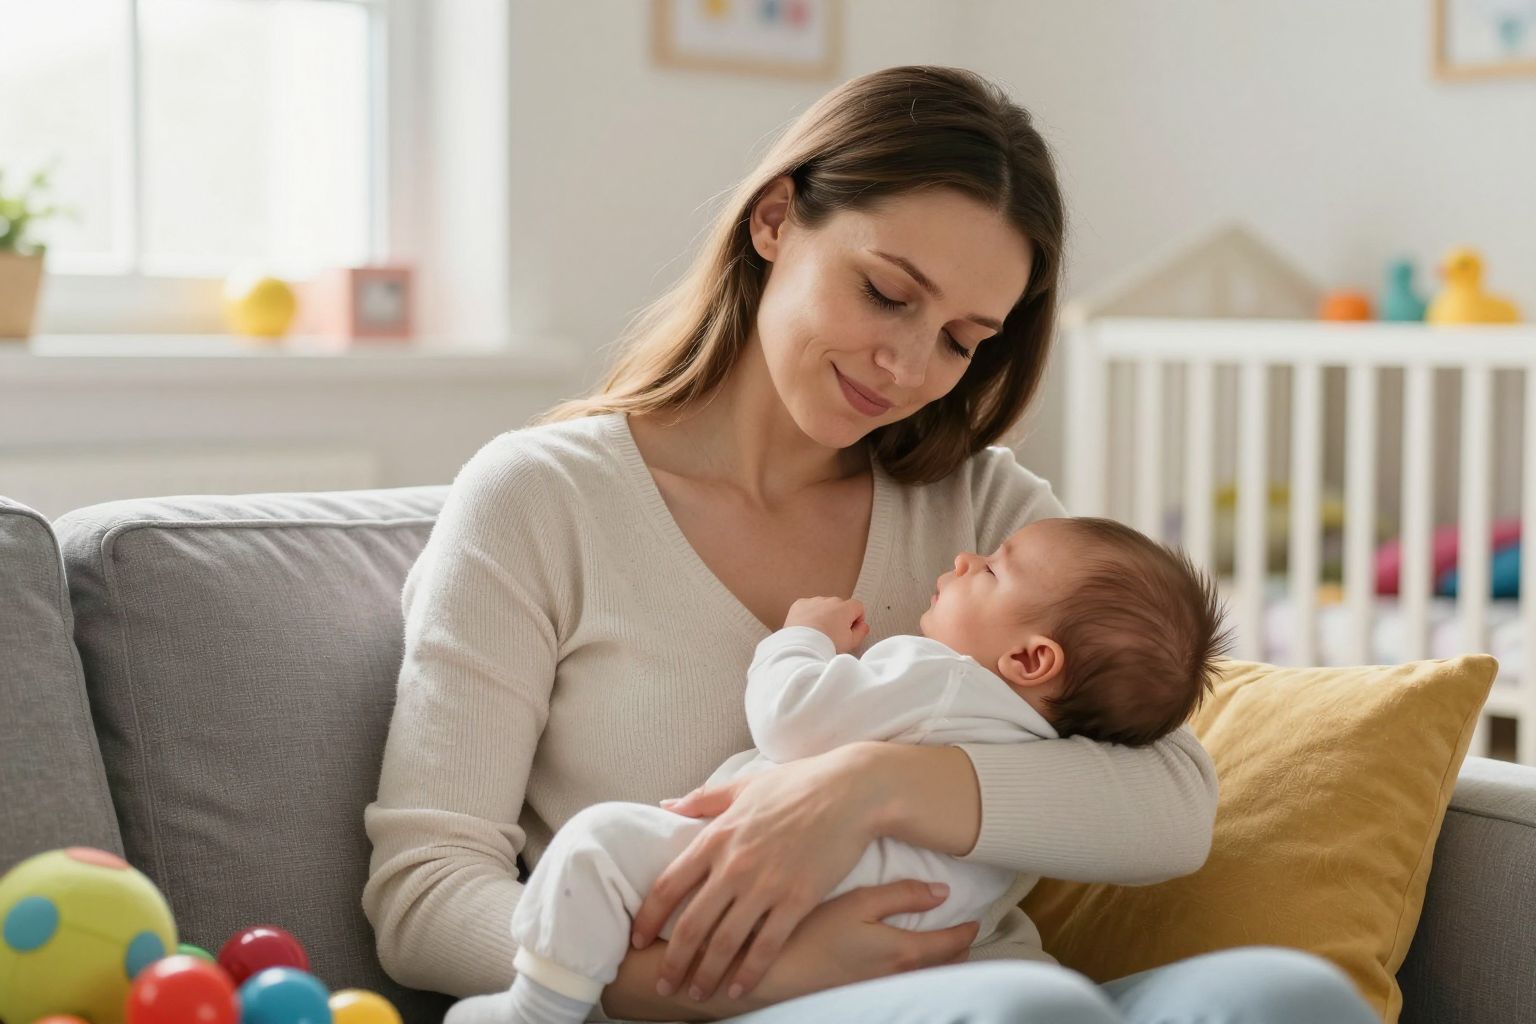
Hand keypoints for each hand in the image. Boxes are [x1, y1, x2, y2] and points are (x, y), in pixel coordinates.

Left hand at [632, 746, 883, 1001]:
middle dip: (672, 962)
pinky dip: (748, 974)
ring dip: (705, 975)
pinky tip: (737, 989)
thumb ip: (702, 799)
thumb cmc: (798, 784)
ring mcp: (765, 886)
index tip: (638, 940)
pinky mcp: (797, 901)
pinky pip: (765, 947)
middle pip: (690, 925)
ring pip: (724, 943)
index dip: (648, 919)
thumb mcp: (743, 786)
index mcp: (717, 837)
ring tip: (697, 994)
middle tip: (663, 984)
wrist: (851, 792)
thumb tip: (666, 805)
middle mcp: (734, 866)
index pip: (667, 886)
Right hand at [742, 881, 979, 1009]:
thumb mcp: (859, 902)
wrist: (778, 973)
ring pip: (927, 978)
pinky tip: (907, 960)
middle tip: (965, 933)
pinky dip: (920, 972)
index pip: (952, 944)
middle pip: (945, 967)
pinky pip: (907, 984)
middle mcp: (900, 977)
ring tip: (945, 947)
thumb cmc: (814, 933)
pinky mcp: (867, 994)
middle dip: (960, 950)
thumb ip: (902, 895)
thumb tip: (942, 892)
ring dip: (941, 964)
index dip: (968, 930)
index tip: (975, 919)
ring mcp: (884, 989)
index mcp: (904, 952)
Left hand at [784, 596, 867, 654]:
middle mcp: (830, 601)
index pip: (858, 607)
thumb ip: (861, 631)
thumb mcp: (851, 642)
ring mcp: (814, 601)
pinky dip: (808, 616)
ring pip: (823, 607)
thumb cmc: (827, 645)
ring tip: (818, 634)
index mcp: (845, 608)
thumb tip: (863, 626)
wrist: (802, 647)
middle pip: (840, 607)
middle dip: (839, 618)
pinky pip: (807, 608)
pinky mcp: (799, 605)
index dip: (857, 620)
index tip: (851, 630)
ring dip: (823, 616)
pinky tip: (807, 629)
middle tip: (834, 635)